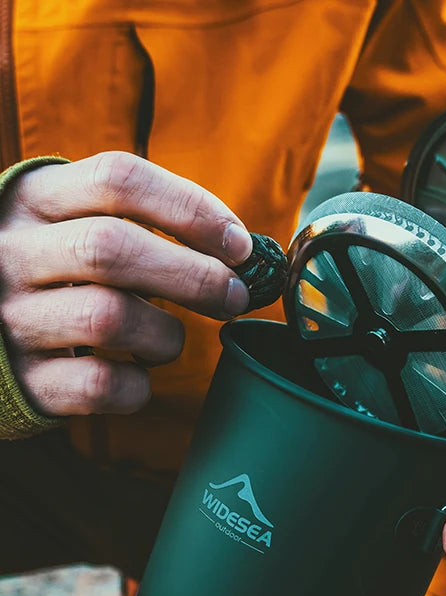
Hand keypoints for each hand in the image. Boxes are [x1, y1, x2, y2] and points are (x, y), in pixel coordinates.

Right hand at [0, 152, 253, 415]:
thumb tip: (243, 254)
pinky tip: (139, 374)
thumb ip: (147, 222)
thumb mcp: (81, 222)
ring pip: (107, 318)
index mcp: (36, 199)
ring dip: (166, 334)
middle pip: (111, 247)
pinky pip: (98, 385)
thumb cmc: (63, 272)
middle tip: (234, 297)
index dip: (192, 209)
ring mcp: (10, 318)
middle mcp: (11, 252)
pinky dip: (138, 386)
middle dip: (194, 275)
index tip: (240, 245)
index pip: (118, 179)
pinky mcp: (21, 381)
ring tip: (171, 339)